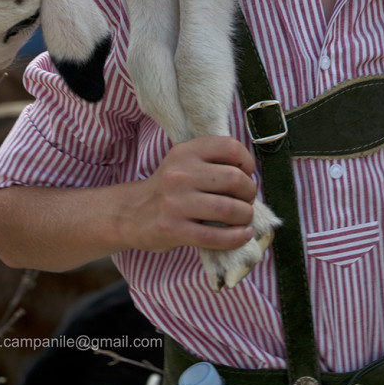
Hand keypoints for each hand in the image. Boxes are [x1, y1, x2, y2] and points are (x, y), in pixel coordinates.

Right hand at [116, 136, 257, 254]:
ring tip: (244, 218)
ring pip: (228, 209)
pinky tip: (242, 235)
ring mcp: (175, 203)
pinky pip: (215, 236)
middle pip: (234, 179)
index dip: (247, 162)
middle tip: (247, 200)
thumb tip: (252, 174)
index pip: (230, 147)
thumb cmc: (169, 188)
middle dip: (249, 192)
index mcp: (186, 152)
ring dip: (245, 215)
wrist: (131, 214)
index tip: (247, 174)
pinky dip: (236, 237)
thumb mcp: (184, 163)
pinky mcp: (173, 230)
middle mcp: (180, 174)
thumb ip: (212, 161)